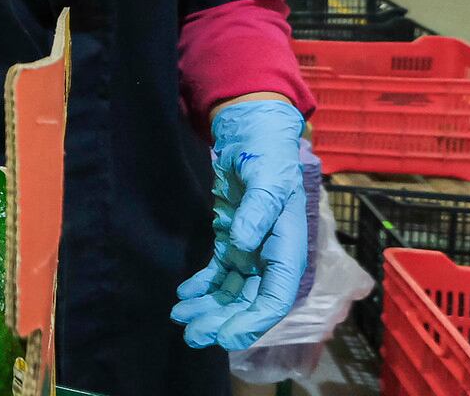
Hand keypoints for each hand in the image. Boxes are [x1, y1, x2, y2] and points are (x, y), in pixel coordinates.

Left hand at [170, 100, 308, 350]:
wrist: (254, 133)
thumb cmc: (267, 154)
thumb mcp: (266, 176)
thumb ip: (259, 211)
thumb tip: (244, 247)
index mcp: (289, 246)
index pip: (276, 295)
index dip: (253, 321)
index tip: (225, 337)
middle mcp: (273, 255)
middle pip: (250, 301)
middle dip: (223, 321)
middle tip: (192, 335)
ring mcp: (253, 250)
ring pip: (233, 291)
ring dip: (209, 307)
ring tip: (180, 317)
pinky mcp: (235, 241)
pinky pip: (220, 272)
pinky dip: (203, 286)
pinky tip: (184, 292)